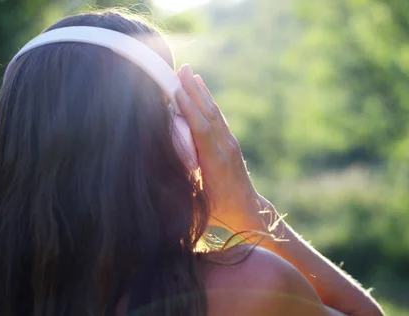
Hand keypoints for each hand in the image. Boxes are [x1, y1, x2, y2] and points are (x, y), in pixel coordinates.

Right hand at [175, 64, 270, 231]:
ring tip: (189, 73)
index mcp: (216, 162)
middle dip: (194, 90)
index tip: (177, 89)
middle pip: (208, 114)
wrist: (249, 211)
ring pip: (214, 112)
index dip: (189, 109)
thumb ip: (185, 186)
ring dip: (201, 91)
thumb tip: (160, 172)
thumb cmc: (220, 211)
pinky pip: (217, 118)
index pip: (202, 130)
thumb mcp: (199, 203)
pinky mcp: (230, 143)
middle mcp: (225, 148)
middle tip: (182, 69)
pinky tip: (202, 89)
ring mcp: (230, 144)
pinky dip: (208, 101)